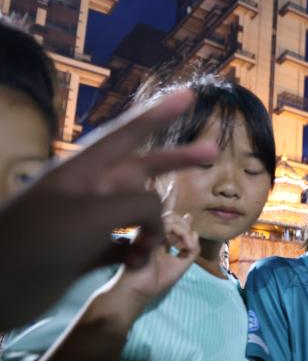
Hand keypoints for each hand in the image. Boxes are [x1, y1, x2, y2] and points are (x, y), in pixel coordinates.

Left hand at [0, 90, 215, 331]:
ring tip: (149, 252)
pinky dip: (138, 253)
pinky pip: (127, 244)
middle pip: (143, 168)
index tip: (189, 96)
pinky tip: (139, 264)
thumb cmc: (41, 242)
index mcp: (85, 171)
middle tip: (213, 154)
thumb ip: (137, 204)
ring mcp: (88, 221)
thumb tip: (158, 215)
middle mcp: (89, 190)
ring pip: (139, 213)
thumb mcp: (95, 214)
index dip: (160, 114)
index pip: (129, 133)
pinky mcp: (87, 251)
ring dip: (153, 229)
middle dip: (176, 162)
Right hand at [113, 203, 198, 312]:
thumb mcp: (180, 265)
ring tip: (189, 244)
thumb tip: (195, 233)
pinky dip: (182, 232)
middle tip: (191, 241)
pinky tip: (187, 245)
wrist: (138, 290)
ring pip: (169, 217)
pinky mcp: (146, 234)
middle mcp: (151, 234)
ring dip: (184, 228)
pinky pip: (166, 224)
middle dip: (185, 225)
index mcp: (158, 241)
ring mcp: (147, 232)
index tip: (189, 217)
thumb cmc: (155, 281)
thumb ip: (191, 251)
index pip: (169, 223)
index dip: (181, 219)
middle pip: (170, 217)